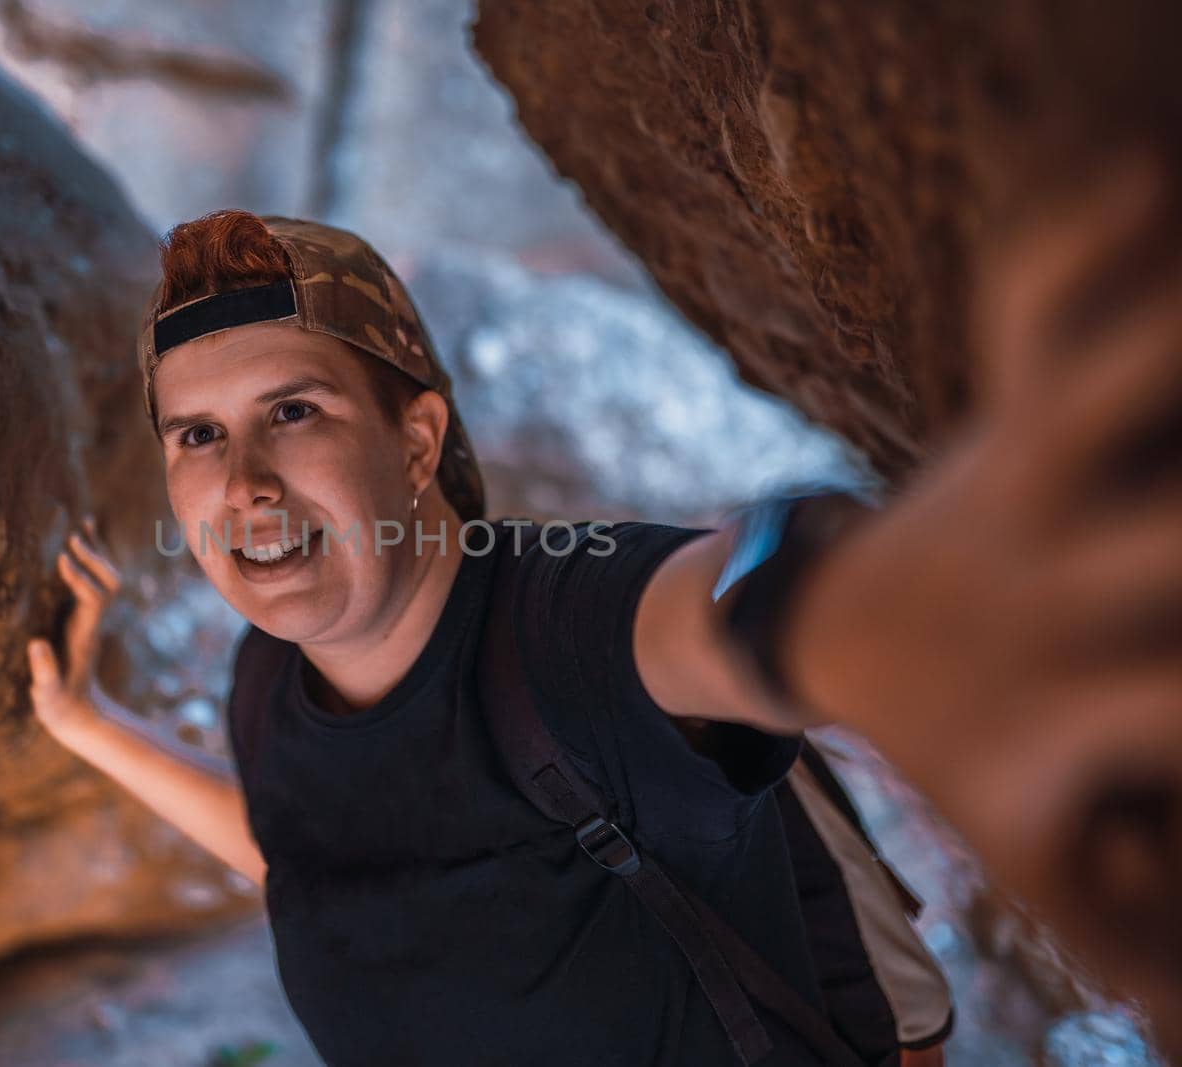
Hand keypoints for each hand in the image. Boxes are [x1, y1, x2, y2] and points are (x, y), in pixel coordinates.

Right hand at [27, 515, 122, 741]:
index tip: (63, 558)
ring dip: (97, 552)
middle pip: (109, 583)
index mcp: (84, 635)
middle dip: (94, 558)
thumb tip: (37, 645)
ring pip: (106, 578)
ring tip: (84, 522)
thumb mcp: (48, 694)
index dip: (81, 578)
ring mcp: (91, 617)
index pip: (93, 599)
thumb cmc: (59, 705)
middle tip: (73, 536)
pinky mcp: (83, 616)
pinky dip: (90, 561)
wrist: (79, 714)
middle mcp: (93, 621)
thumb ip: (43, 672)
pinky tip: (83, 540)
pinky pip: (94, 582)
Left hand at [783, 154, 1181, 997]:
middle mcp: (1047, 578)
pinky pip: (1028, 299)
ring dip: (1166, 334)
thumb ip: (1120, 934)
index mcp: (1068, 687)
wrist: (815, 630)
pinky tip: (1138, 183)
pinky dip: (1078, 237)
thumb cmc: (948, 739)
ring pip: (1091, 384)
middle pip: (1169, 550)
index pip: (1181, 707)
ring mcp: (1019, 480)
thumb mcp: (1025, 844)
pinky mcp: (1005, 411)